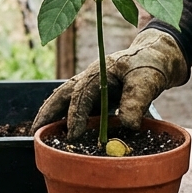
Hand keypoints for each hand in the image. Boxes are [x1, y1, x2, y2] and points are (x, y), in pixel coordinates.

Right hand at [31, 29, 188, 139]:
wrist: (156, 57)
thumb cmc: (150, 65)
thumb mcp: (147, 80)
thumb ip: (137, 100)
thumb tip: (128, 125)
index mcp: (98, 72)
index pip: (81, 94)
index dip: (75, 115)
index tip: (72, 135)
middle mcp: (89, 78)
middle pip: (61, 94)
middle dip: (47, 113)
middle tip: (35, 132)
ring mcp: (89, 86)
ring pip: (63, 100)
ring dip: (50, 115)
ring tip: (38, 134)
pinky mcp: (95, 95)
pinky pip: (75, 106)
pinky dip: (64, 118)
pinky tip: (60, 133)